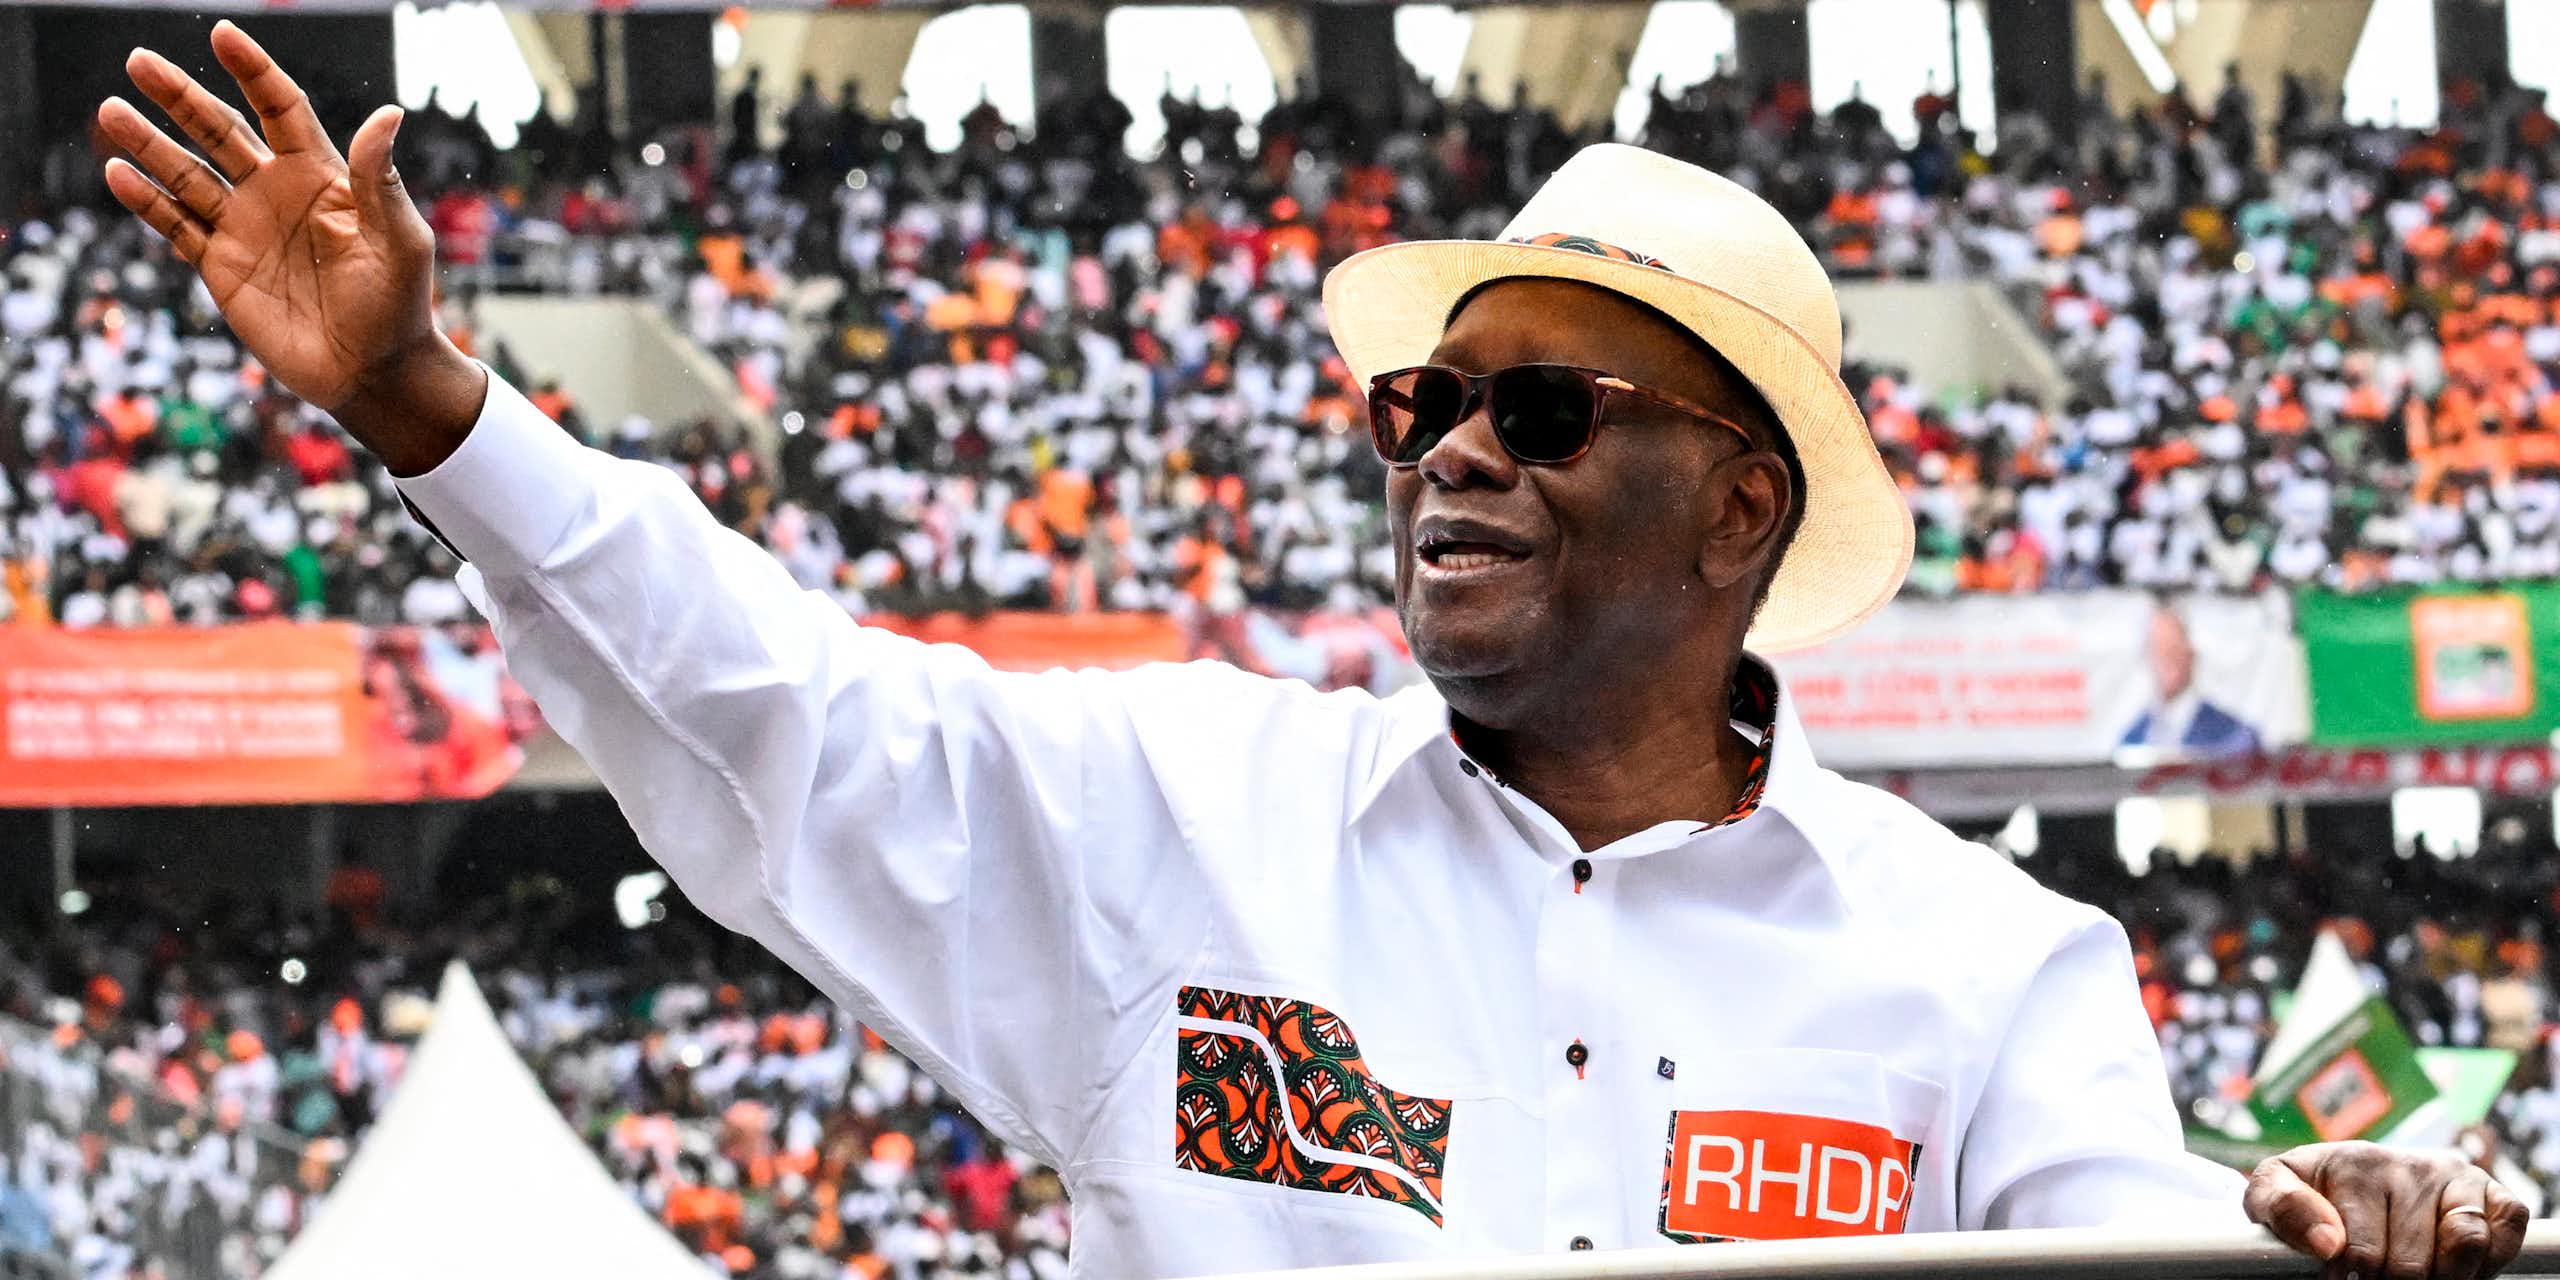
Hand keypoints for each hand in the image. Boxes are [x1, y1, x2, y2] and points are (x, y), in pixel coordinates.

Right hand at [95, 21, 482, 472]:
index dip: (253, 72)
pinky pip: (177, 226)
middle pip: (220, 131)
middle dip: (181, 97)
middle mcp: (277, 193)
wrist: (374, 370)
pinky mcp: (222, 267)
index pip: (281, 109)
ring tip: (111, 111)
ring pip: (187, 174)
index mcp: (322, 176)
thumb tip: (388, 113)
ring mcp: (245, 228)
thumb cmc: (399, 303)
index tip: (223, 34)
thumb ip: (381, 178)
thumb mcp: (399, 238)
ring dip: (149, 144)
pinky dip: (147, 201)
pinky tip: (118, 174)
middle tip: (140, 61)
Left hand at [2247, 1141, 2529, 1279]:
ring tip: (2414, 1274)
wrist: (2348, 1177)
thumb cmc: (2309, 1195)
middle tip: (2376, 1277)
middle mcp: (2409, 1164)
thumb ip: (2282, 1208)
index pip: (2359, 1251)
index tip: (2338, 1277)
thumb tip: (2327, 1242)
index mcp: (2354, 1163)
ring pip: (2464, 1245)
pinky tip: (2453, 1265)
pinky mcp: (2491, 1192)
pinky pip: (2505, 1228)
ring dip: (2441, 1276)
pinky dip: (2487, 1260)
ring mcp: (2454, 1175)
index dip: (2347, 1278)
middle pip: (2411, 1262)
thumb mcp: (2270, 1194)